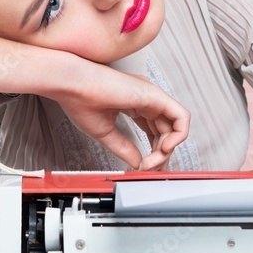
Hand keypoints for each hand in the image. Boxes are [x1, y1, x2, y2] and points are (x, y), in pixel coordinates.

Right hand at [48, 61, 190, 169]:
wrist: (71, 85)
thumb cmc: (79, 100)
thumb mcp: (106, 133)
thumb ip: (124, 148)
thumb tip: (138, 163)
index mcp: (133, 103)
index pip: (154, 131)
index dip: (153, 151)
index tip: (142, 167)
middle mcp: (145, 99)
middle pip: (166, 131)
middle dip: (161, 154)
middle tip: (148, 168)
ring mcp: (151, 96)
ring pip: (175, 126)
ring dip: (166, 150)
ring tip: (151, 162)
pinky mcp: (154, 95)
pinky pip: (181, 117)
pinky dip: (178, 135)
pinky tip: (164, 148)